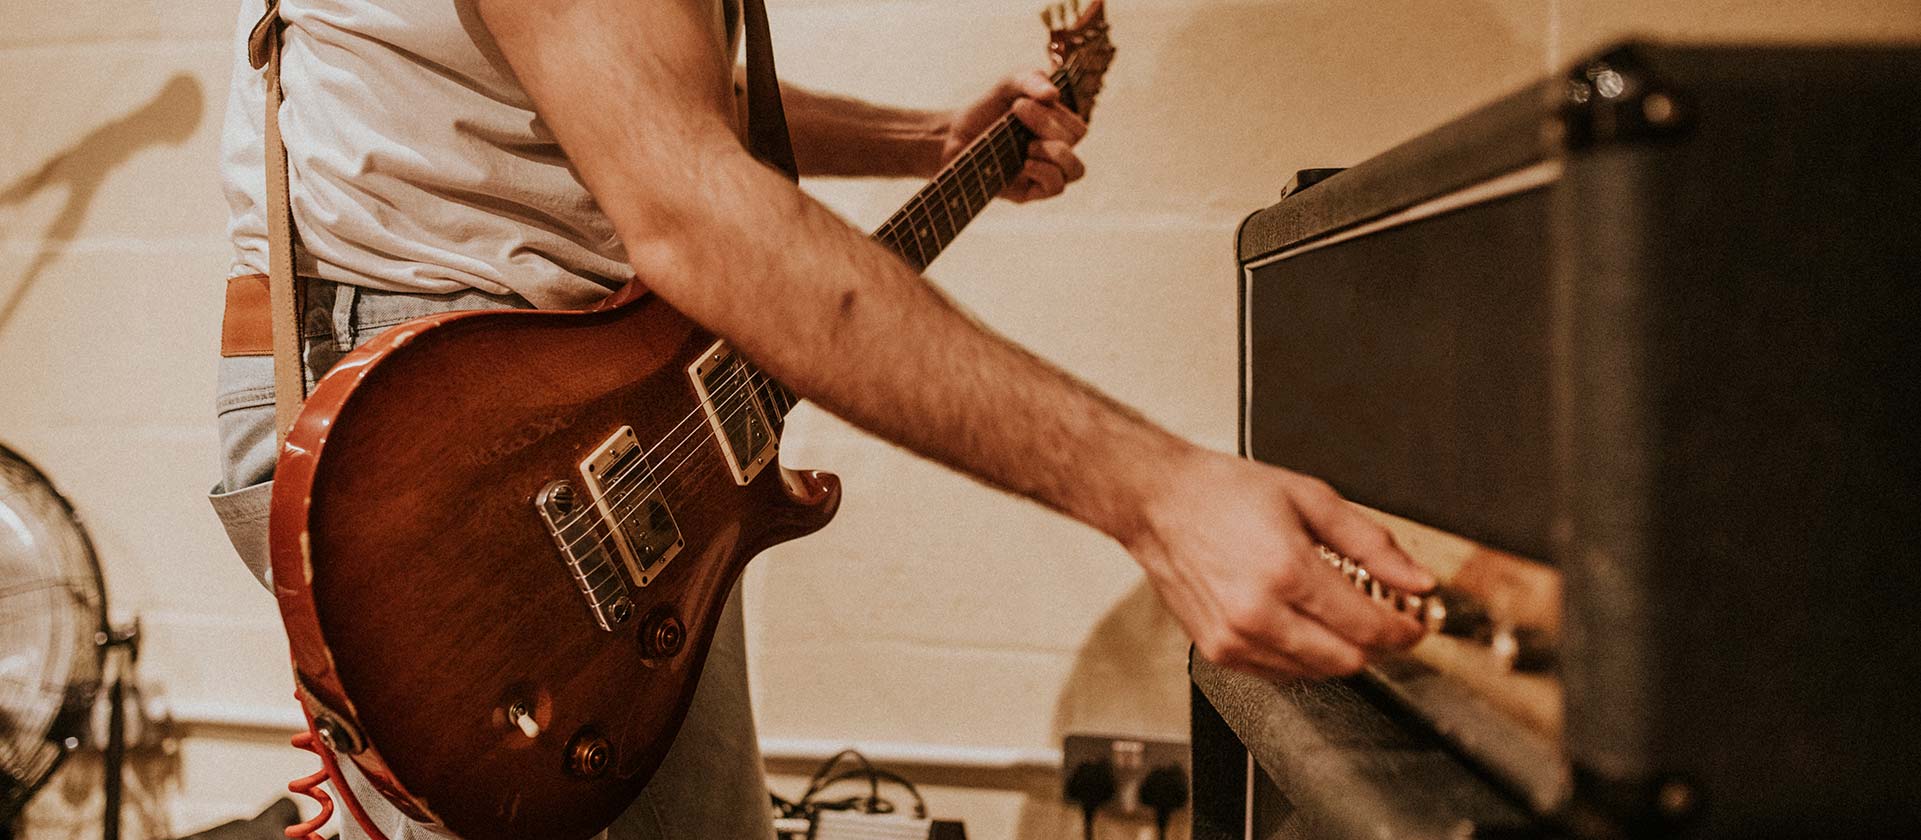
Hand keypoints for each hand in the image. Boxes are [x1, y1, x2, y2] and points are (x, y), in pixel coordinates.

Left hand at [940, 70, 1087, 202]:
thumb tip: (1054, 95)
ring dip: (1056, 151)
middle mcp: (1054, 151)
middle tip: (1016, 113)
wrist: (951, 137)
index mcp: (1056, 128)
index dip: (1055, 114)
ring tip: (1028, 145)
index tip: (1018, 104)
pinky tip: (1025, 162)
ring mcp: (1043, 173)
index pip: (1076, 126)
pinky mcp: (1028, 192)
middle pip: (1076, 141)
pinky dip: (1046, 171)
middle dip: (1048, 124)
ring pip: (1076, 170)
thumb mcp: (1006, 85)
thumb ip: (1030, 80)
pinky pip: (1056, 187)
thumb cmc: (982, 111)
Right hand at [1126, 451, 1437, 679]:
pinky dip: (1301, 657)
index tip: (1413, 624)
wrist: (1158, 502)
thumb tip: (1416, 580)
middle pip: (1346, 660)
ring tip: (1334, 614)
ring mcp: (1234, 638)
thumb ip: (1371, 543)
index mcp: (1285, 570)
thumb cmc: (1224, 493)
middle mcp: (1257, 613)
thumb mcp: (1310, 499)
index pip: (1367, 626)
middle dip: (1376, 644)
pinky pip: (1279, 674)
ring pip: (1315, 673)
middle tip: (1382, 620)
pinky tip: (1299, 622)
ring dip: (1338, 651)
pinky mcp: (1218, 651)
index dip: (1402, 631)